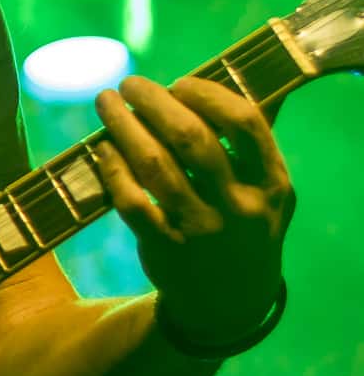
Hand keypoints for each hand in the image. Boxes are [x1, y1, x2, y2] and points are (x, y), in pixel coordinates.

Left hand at [92, 75, 295, 343]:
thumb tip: (250, 72)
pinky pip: (131, 201)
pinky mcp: (165, 249)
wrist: (228, 304)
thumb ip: (255, 138)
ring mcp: (202, 231)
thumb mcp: (267, 189)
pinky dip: (113, 170)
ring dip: (123, 126)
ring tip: (106, 102)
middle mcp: (240, 207)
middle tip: (130, 84)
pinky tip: (103, 149)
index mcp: (272, 184)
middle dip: (154, 102)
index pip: (245, 123)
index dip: (208, 94)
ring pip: (155, 166)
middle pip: (192, 139)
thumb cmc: (244, 225)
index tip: (180, 83)